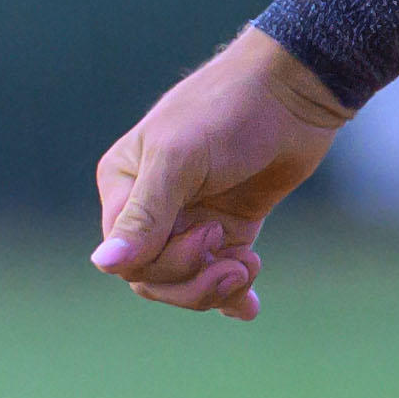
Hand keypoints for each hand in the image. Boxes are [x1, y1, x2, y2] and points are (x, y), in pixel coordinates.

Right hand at [92, 27, 352, 318]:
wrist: (294, 91)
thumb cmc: (228, 112)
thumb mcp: (179, 160)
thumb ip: (143, 216)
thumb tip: (104, 264)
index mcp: (124, 185)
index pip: (128, 257)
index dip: (167, 263)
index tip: (210, 232)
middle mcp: (151, 205)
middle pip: (154, 276)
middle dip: (194, 280)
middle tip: (237, 263)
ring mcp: (191, 217)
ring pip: (186, 280)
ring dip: (216, 286)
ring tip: (249, 268)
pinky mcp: (230, 224)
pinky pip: (218, 272)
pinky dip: (232, 294)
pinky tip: (248, 306)